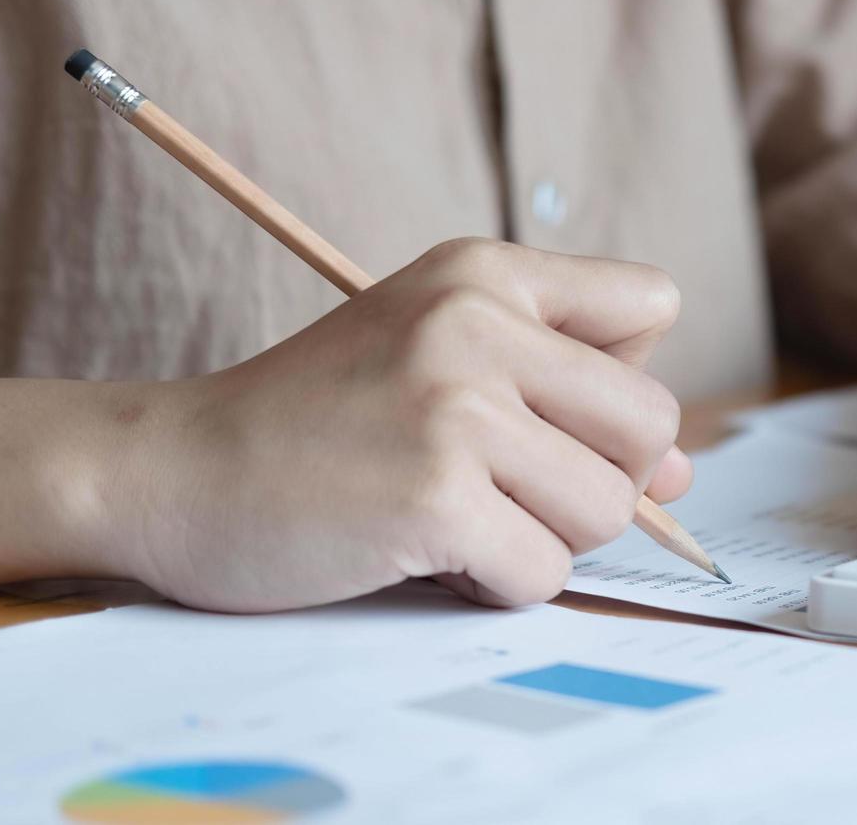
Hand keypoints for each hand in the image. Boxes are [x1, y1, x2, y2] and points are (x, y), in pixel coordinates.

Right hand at [108, 238, 690, 611]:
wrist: (172, 469)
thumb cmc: (318, 420)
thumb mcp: (442, 361)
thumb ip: (570, 400)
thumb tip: (685, 475)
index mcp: (486, 271)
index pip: (654, 305)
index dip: (620, 381)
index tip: (548, 413)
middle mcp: (479, 322)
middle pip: (651, 425)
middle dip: (597, 481)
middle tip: (507, 488)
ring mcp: (456, 408)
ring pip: (606, 510)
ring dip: (542, 539)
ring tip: (456, 518)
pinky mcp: (434, 496)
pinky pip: (543, 572)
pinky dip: (495, 585)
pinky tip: (426, 553)